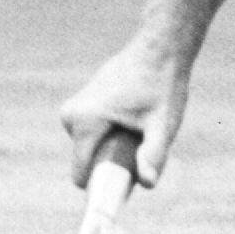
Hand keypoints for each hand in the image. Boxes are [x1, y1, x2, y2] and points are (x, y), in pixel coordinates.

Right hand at [61, 28, 190, 189]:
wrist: (160, 47)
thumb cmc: (163, 85)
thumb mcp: (163, 123)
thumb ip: (154, 154)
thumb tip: (147, 183)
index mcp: (85, 122)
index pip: (82, 175)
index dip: (104, 186)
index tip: (130, 181)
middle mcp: (71, 115)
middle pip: (89, 161)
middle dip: (114, 162)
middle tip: (142, 142)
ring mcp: (74, 108)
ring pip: (91, 148)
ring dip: (114, 147)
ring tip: (139, 125)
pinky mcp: (81, 103)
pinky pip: (92, 134)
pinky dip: (110, 135)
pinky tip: (133, 118)